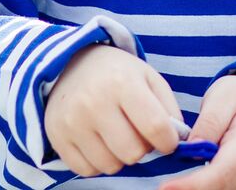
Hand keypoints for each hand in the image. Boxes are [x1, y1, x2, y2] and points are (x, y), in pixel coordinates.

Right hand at [44, 44, 183, 177]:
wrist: (70, 64)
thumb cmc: (118, 74)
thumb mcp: (149, 78)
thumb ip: (169, 109)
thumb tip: (178, 143)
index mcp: (122, 82)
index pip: (156, 128)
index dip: (168, 141)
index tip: (166, 139)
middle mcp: (94, 102)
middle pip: (133, 152)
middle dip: (142, 148)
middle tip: (136, 134)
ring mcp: (72, 121)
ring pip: (111, 165)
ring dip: (119, 157)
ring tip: (116, 135)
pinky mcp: (57, 136)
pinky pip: (87, 171)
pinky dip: (98, 162)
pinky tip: (98, 141)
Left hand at [159, 73, 235, 189]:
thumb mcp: (224, 96)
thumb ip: (209, 122)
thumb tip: (192, 148)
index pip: (221, 173)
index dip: (193, 185)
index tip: (166, 187)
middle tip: (162, 186)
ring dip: (194, 189)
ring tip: (173, 183)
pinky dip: (202, 189)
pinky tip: (187, 183)